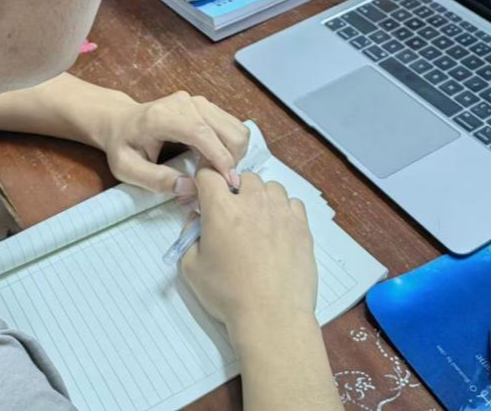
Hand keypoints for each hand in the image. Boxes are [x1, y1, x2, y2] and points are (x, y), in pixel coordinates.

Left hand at [98, 91, 249, 194]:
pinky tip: (213, 158)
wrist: (121, 120)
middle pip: (227, 130)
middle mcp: (183, 103)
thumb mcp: (127, 169)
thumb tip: (191, 187)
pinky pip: (232, 125)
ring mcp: (197, 101)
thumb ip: (156, 180)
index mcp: (162, 116)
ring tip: (214, 170)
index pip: (200, 133)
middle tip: (216, 181)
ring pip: (235, 128)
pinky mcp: (205, 104)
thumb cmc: (123, 145)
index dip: (219, 157)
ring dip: (233, 153)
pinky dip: (231, 145)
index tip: (228, 181)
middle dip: (231, 159)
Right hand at [179, 169, 317, 340]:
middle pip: (243, 177)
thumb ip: (189, 235)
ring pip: (270, 187)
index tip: (206, 197)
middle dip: (235, 191)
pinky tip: (279, 231)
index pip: (209, 174)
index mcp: (222, 208)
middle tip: (233, 216)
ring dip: (261, 198)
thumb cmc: (228, 294)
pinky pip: (292, 203)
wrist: (271, 315)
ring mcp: (281, 211)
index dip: (205, 182)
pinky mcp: (302, 225)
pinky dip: (284, 210)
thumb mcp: (191, 268)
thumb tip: (197, 218)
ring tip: (258, 223)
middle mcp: (253, 201)